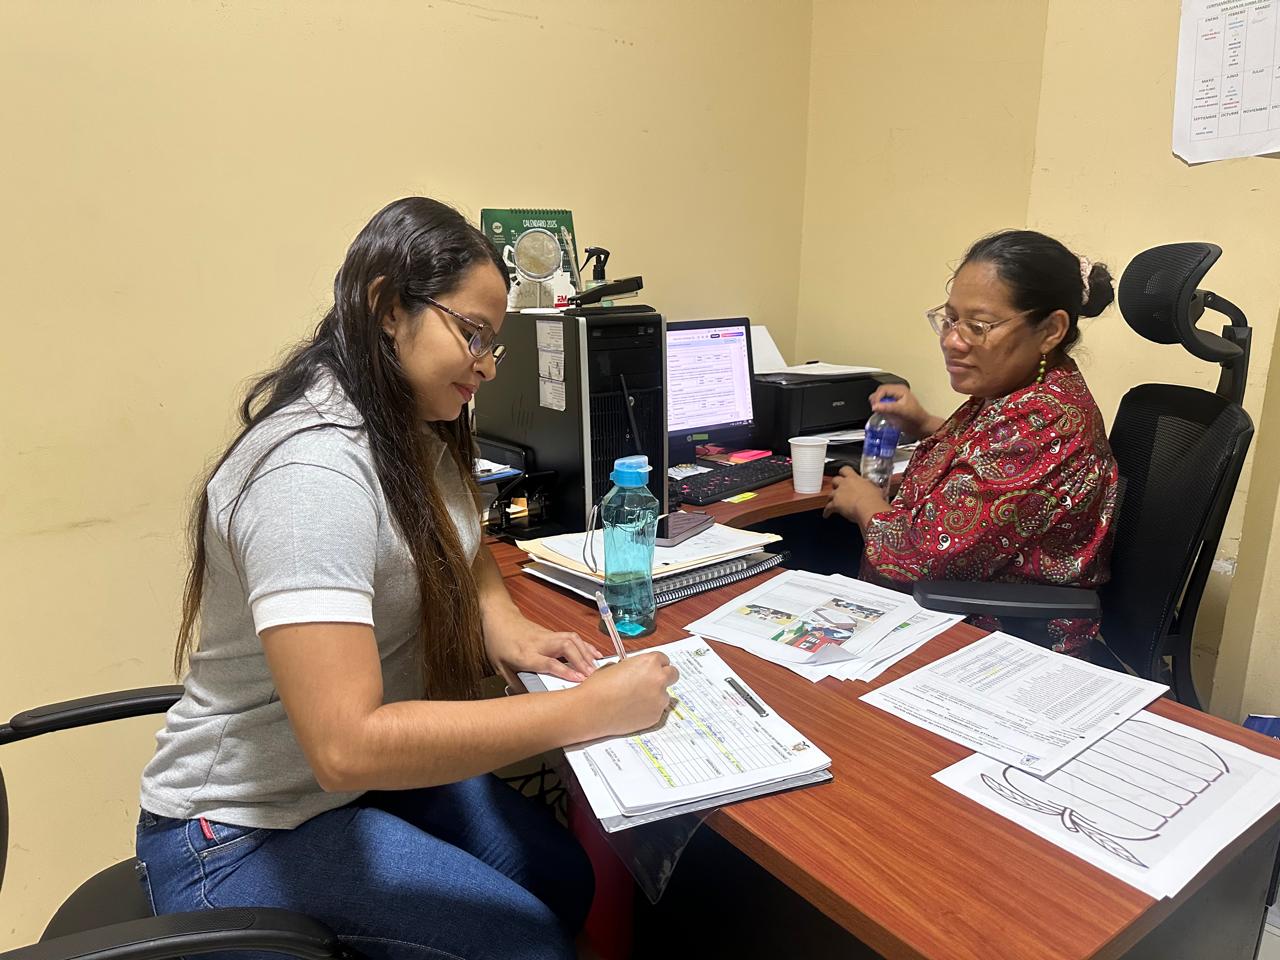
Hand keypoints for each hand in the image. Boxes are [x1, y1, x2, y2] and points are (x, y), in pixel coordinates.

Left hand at [483, 609, 600, 687]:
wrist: (499, 619)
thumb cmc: (498, 642)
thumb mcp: (499, 667)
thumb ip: (514, 684)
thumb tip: (527, 701)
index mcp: (524, 654)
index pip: (548, 662)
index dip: (564, 670)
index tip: (578, 679)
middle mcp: (539, 643)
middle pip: (564, 647)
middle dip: (581, 660)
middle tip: (592, 675)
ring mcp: (547, 636)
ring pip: (571, 639)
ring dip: (586, 652)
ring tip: (596, 666)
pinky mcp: (553, 633)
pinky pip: (572, 637)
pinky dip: (585, 645)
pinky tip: (594, 653)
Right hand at [575, 652, 679, 738]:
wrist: (591, 709)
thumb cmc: (599, 688)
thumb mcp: (615, 666)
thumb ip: (633, 667)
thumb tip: (637, 671)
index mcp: (650, 662)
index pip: (664, 659)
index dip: (656, 664)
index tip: (652, 669)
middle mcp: (658, 679)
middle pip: (673, 674)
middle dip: (664, 677)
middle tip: (651, 682)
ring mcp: (659, 699)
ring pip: (664, 695)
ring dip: (655, 696)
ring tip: (634, 699)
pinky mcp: (655, 717)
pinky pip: (656, 710)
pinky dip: (648, 710)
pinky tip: (632, 709)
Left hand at [823, 466, 885, 524]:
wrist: (869, 507)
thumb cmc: (874, 499)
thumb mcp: (876, 488)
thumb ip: (872, 486)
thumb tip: (875, 488)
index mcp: (854, 478)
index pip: (845, 469)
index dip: (844, 472)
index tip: (844, 474)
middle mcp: (844, 484)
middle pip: (835, 480)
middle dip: (836, 484)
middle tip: (839, 488)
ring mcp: (838, 494)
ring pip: (830, 493)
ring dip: (831, 497)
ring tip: (832, 502)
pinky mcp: (835, 504)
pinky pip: (828, 508)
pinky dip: (827, 511)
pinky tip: (826, 515)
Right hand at [870, 383, 930, 437]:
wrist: (921, 427)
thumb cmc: (915, 418)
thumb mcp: (901, 411)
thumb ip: (887, 408)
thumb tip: (875, 406)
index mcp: (900, 389)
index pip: (882, 389)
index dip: (877, 397)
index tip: (874, 407)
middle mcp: (897, 392)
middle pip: (880, 392)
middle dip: (876, 400)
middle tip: (875, 409)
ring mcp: (894, 398)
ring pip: (880, 398)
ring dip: (877, 404)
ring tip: (879, 412)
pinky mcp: (892, 405)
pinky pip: (882, 404)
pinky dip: (880, 408)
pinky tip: (882, 413)